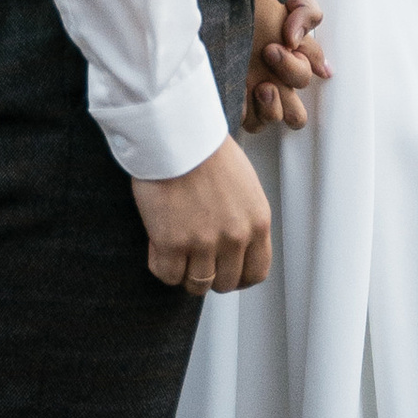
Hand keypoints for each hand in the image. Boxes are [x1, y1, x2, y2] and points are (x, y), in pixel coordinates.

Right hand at [134, 135, 272, 294]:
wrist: (178, 134)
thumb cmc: (206, 150)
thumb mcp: (245, 185)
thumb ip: (244, 218)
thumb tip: (234, 245)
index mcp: (258, 221)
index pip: (256, 272)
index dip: (238, 276)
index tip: (224, 270)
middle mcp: (235, 237)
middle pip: (225, 283)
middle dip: (209, 274)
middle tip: (194, 257)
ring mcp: (203, 243)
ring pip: (196, 284)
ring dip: (184, 272)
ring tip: (176, 249)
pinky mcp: (172, 244)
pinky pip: (167, 275)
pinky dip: (161, 264)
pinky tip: (158, 243)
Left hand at [243, 0, 329, 129]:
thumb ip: (305, 9)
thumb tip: (295, 40)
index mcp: (289, 46)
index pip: (310, 70)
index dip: (304, 62)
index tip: (284, 42)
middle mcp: (271, 70)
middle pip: (299, 101)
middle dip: (291, 79)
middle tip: (270, 54)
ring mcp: (250, 82)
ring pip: (276, 118)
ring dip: (273, 106)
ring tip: (260, 84)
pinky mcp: (227, 91)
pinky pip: (244, 119)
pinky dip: (245, 111)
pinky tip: (238, 89)